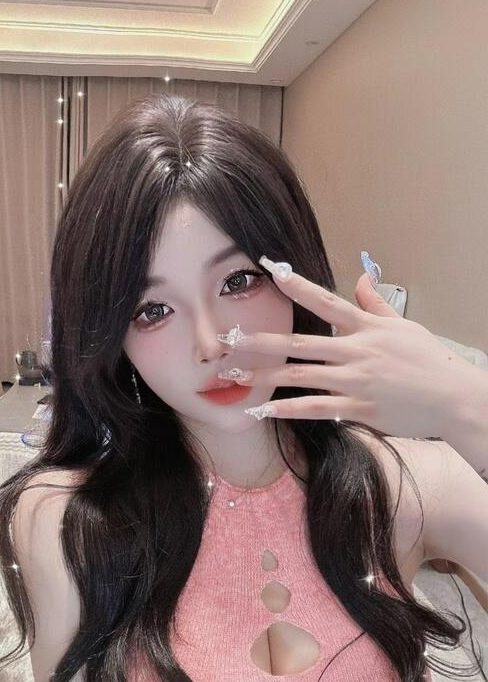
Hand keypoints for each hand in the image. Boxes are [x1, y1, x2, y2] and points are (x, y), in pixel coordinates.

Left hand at [222, 262, 474, 439]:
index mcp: (365, 327)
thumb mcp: (403, 325)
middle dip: (260, 340)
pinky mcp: (358, 407)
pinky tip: (264, 410)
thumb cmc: (428, 360)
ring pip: (300, 376)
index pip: (324, 302)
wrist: (453, 397)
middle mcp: (356, 350)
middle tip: (228, 338)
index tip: (272, 270)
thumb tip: (362, 276)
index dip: (297, 285)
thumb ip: (375, 303)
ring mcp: (355, 380)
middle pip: (299, 342)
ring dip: (264, 376)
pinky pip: (316, 407)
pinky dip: (288, 409)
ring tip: (236, 375)